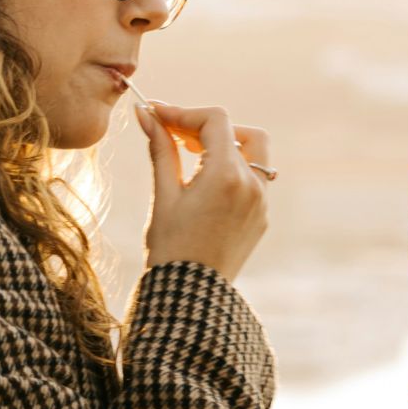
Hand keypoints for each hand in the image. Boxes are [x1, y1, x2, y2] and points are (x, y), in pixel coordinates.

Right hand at [137, 102, 269, 279]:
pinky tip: (205, 186)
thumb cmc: (170, 247)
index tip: (159, 116)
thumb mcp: (164, 194)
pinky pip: (254, 180)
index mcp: (227, 175)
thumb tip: (146, 114)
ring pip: (253, 154)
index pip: (215, 120)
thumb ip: (161, 149)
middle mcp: (253, 184)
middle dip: (208, 128)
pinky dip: (233, 171)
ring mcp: (261, 202)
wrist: (191, 295)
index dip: (185, 113)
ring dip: (225, 147)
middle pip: (240, 132)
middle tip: (177, 138)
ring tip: (192, 160)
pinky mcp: (261, 217)